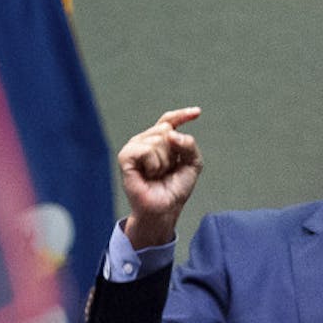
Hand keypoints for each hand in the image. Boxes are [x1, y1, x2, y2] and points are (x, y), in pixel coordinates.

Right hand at [118, 106, 202, 247]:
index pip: (169, 121)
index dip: (182, 115)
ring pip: (158, 140)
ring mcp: (134, 147)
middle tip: (166, 170)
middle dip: (174, 153)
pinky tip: (148, 174)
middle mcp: (145, 140)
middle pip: (167, 130)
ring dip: (164, 161)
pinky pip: (146, 149)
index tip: (197, 112)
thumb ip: (189, 144)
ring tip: (157, 174)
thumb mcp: (192, 164)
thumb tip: (172, 134)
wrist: (165, 209)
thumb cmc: (175, 188)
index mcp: (160, 140)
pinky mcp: (125, 156)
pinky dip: (153, 164)